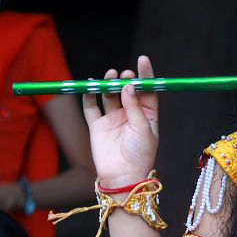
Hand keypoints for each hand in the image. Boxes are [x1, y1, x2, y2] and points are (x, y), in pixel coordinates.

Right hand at [83, 55, 158, 188]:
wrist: (123, 176)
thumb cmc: (140, 154)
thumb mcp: (143, 128)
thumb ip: (135, 106)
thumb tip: (128, 85)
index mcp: (147, 115)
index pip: (147, 90)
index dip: (145, 75)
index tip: (142, 59)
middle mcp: (130, 115)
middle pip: (126, 90)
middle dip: (125, 79)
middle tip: (124, 74)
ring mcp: (113, 119)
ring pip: (109, 96)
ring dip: (109, 84)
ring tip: (110, 76)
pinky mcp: (97, 126)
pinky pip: (91, 107)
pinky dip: (89, 96)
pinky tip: (90, 85)